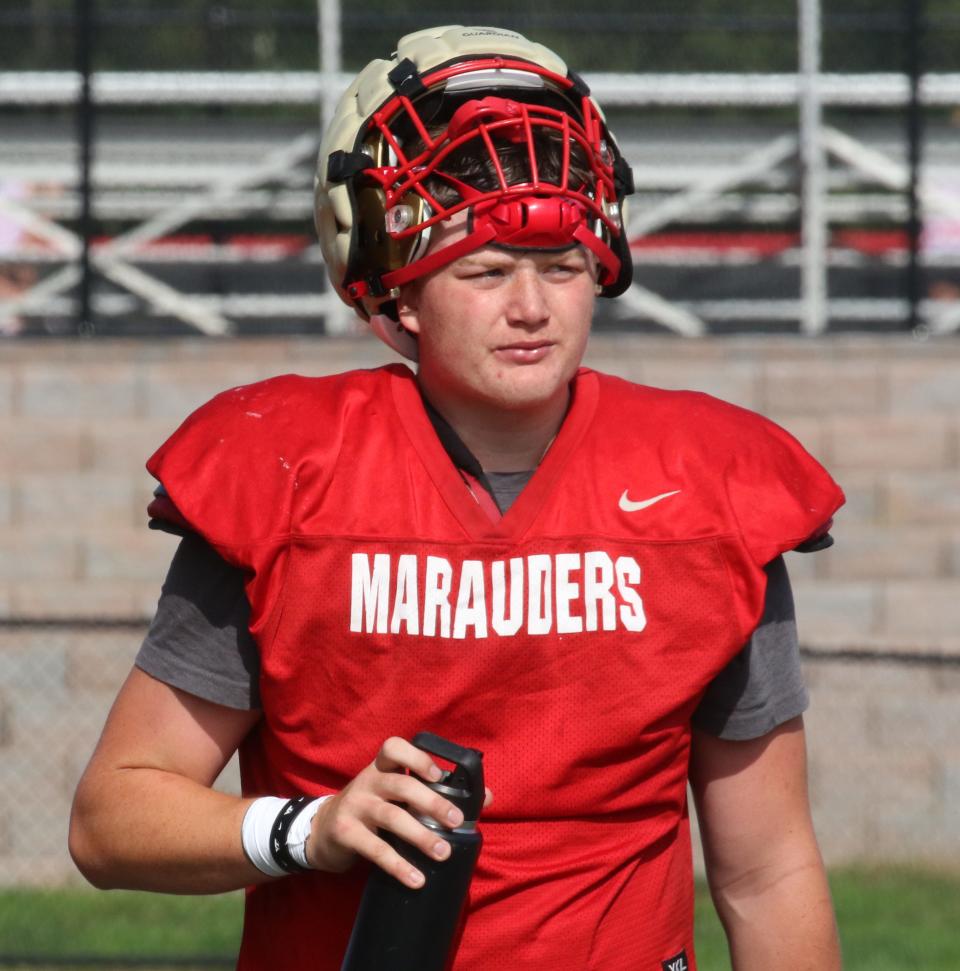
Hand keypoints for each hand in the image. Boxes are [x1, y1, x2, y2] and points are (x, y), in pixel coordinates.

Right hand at [306, 736, 489, 888]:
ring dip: (420, 836)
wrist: (321, 831)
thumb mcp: (395, 794)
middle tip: (457, 821)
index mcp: (381, 767)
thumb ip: (434, 792)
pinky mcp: (345, 833)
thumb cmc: (370, 808)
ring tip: (443, 853)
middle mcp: (368, 781)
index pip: (394, 748)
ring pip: (391, 817)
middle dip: (432, 802)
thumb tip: (487, 798)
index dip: (417, 757)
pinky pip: (375, 849)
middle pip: (401, 785)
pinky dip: (398, 865)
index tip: (438, 774)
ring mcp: (355, 806)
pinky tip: (416, 878)